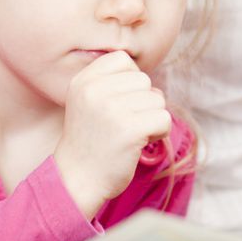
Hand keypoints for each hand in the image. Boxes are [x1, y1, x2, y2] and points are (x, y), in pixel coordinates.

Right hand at [53, 51, 171, 216]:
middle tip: (126, 123)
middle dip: (143, 101)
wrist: (77, 181)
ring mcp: (112, 110)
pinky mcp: (130, 130)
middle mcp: (94, 91)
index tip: (120, 102)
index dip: (130, 80)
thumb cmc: (89, 141)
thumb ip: (108, 81)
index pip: (123, 59)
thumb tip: (145, 76)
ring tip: (132, 134)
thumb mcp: (85, 101)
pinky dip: (160, 132)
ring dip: (152, 118)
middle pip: (144, 80)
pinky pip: (164, 118)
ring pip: (157, 99)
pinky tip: (142, 143)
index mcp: (83, 81)